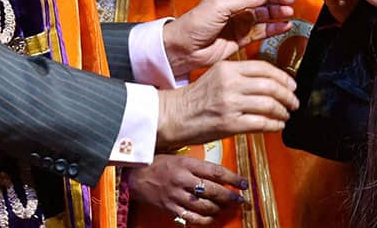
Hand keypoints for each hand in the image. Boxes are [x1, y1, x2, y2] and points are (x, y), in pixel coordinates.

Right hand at [126, 154, 246, 225]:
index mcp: (186, 164)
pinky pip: (191, 217)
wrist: (133, 175)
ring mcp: (176, 195)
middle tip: (239, 198)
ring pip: (204, 205)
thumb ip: (196, 165)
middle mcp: (183, 179)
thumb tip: (218, 173)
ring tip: (225, 207)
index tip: (243, 183)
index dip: (232, 178)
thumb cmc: (156, 163)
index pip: (215, 171)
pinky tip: (211, 217)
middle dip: (230, 196)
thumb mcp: (178, 157)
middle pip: (213, 190)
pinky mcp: (170, 207)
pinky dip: (204, 219)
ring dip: (219, 208)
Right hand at [156, 60, 297, 149]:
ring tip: (286, 115)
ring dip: (283, 111)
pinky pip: (261, 123)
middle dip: (288, 95)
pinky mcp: (229, 124)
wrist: (173, 115)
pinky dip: (274, 125)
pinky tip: (277, 125)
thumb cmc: (195, 98)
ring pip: (269, 104)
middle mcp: (230, 83)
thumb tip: (269, 83)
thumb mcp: (216, 76)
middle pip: (271, 86)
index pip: (264, 68)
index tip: (292, 85)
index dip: (283, 77)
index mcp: (228, 68)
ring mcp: (230, 104)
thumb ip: (240, 76)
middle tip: (294, 102)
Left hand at [162, 0, 293, 75]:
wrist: (185, 49)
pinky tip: (284, 25)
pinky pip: (263, 30)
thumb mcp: (220, 5)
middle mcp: (236, 4)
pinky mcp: (243, 36)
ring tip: (288, 12)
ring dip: (278, 11)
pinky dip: (275, 27)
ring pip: (265, 13)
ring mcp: (241, 20)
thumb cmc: (194, 24)